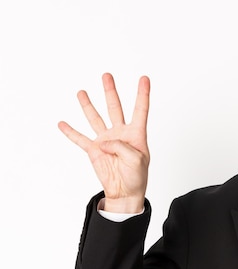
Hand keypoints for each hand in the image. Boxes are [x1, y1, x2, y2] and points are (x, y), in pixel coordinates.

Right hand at [58, 73, 149, 212]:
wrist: (125, 192)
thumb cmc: (137, 176)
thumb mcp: (137, 160)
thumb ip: (122, 147)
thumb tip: (103, 142)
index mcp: (136, 134)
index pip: (140, 110)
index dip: (142, 94)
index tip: (144, 78)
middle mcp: (120, 133)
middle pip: (115, 108)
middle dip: (110, 91)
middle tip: (107, 76)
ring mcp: (106, 140)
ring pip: (96, 118)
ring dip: (88, 105)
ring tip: (82, 92)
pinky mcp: (94, 150)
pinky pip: (80, 139)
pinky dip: (70, 132)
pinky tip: (62, 123)